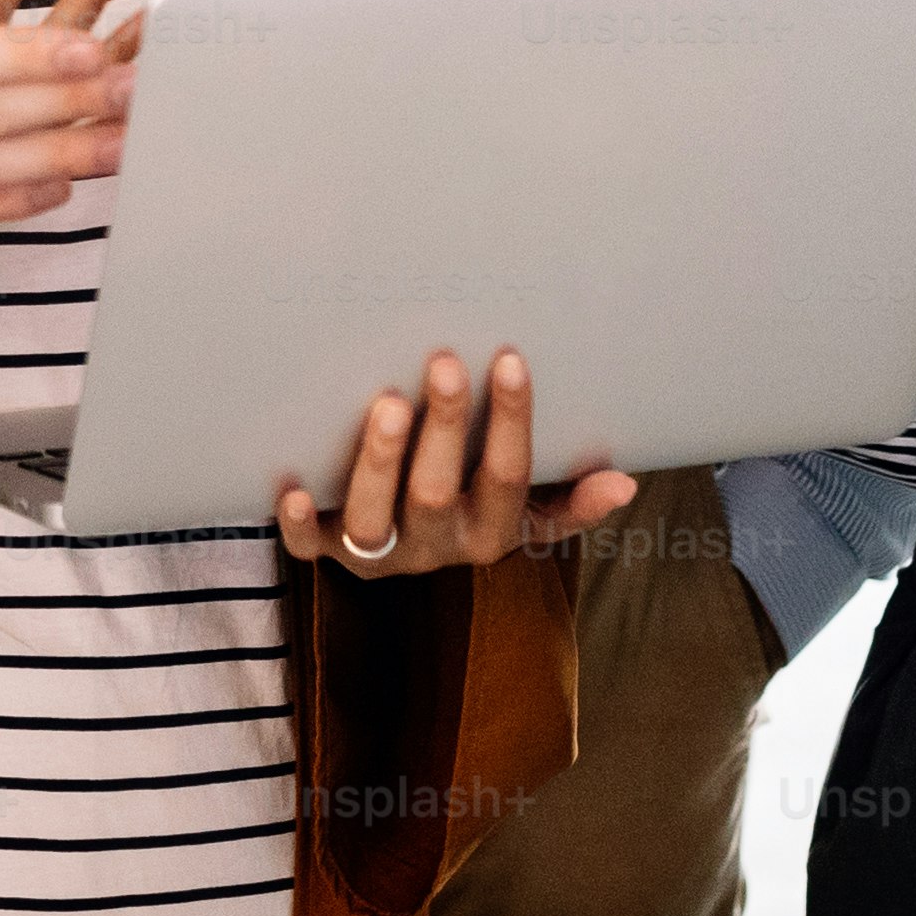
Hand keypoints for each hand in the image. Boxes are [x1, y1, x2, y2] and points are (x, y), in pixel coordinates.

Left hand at [276, 347, 633, 578]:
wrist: (406, 557)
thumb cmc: (473, 506)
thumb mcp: (527, 513)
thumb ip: (570, 501)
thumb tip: (625, 483)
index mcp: (490, 533)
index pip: (507, 477)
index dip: (510, 420)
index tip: (509, 358)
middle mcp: (436, 549)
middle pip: (438, 493)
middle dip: (441, 429)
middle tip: (441, 364)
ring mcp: (380, 555)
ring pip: (375, 520)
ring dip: (379, 463)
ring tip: (385, 403)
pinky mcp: (329, 553)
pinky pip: (309, 550)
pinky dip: (299, 524)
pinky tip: (290, 487)